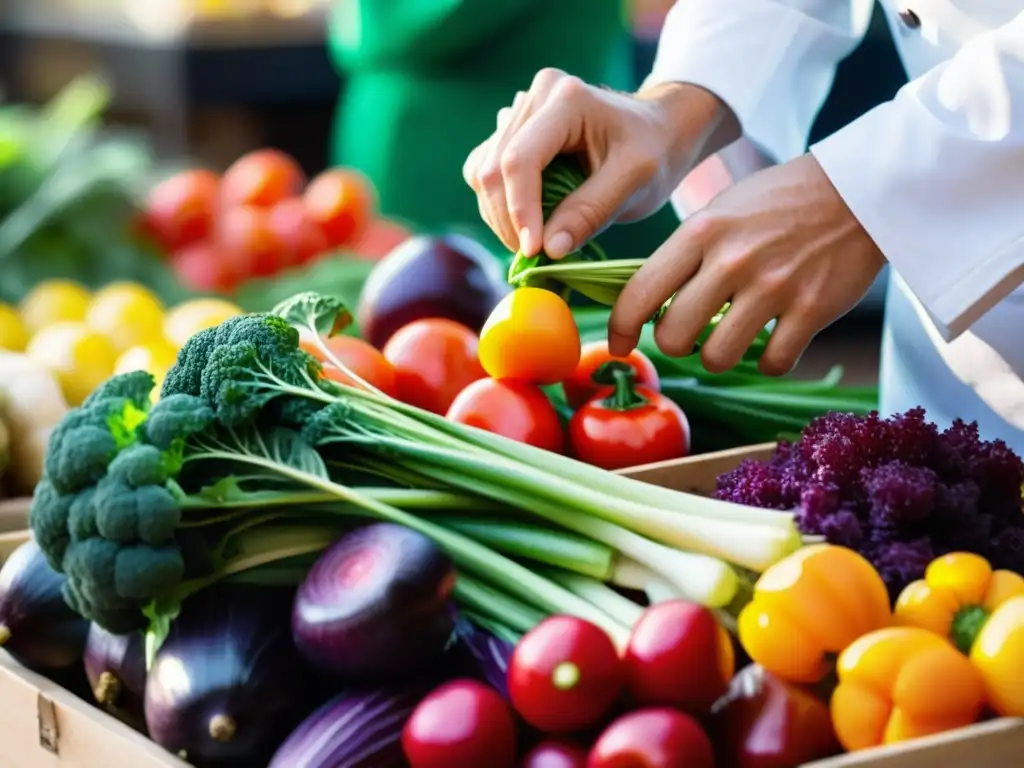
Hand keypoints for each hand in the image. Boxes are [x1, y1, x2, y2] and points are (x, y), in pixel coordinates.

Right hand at [463, 69, 738, 257]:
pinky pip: (485, 174)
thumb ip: (591, 212)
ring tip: (536, 241)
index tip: (534, 251)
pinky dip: (499, 206)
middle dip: (509, 220)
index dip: (520, 210)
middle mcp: (534, 98)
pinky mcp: (512, 134)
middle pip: (494, 168)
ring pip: (482, 173)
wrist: (660, 131)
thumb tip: (549, 249)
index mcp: (566, 100)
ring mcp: (519, 113)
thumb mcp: (636, 181)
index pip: (521, 159)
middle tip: (536, 256)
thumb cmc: (655, 151)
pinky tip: (529, 222)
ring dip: (500, 217)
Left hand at [608, 154, 886, 375]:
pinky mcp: (812, 309)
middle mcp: (732, 260)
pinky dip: (770, 361)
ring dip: (718, 356)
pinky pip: (772, 363)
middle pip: (673, 336)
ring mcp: (773, 287)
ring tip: (730, 337)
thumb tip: (643, 301)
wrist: (858, 190)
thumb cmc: (778, 202)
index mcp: (701, 232)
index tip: (620, 343)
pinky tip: (774, 340)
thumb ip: (683, 253)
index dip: (621, 328)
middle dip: (673, 344)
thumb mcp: (719, 211)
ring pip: (717, 357)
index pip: (639, 293)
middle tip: (687, 335)